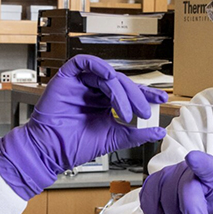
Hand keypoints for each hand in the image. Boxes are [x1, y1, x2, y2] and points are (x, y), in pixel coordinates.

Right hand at [0, 55, 166, 199]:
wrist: (51, 151)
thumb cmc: (75, 146)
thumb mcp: (113, 139)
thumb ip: (136, 134)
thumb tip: (158, 131)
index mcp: (105, 103)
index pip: (129, 93)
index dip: (146, 94)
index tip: (161, 99)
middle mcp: (94, 91)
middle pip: (121, 83)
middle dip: (135, 96)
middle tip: (143, 111)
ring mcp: (81, 84)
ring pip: (107, 75)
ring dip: (120, 91)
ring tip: (125, 111)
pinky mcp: (67, 77)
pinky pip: (83, 62)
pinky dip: (98, 66)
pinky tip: (108, 77)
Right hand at [140, 151, 212, 213]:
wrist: (199, 202)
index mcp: (212, 171)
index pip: (207, 165)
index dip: (199, 162)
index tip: (193, 158)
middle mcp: (187, 170)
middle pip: (188, 198)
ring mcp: (166, 176)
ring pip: (169, 210)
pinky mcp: (150, 186)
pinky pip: (152, 212)